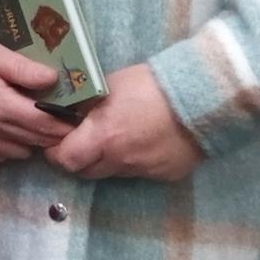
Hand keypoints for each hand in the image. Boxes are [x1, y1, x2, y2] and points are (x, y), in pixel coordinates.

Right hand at [0, 33, 74, 161]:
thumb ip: (23, 67)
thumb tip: (54, 79)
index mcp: (2, 105)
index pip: (46, 124)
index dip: (65, 123)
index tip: (76, 117)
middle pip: (36, 139)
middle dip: (53, 133)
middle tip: (63, 122)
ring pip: (20, 151)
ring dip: (32, 141)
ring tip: (35, 125)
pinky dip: (10, 147)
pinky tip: (9, 132)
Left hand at [47, 64, 203, 182]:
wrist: (204, 98)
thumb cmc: (152, 84)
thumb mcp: (109, 87)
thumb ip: (88, 106)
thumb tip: (71, 114)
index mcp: (103, 136)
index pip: (65, 160)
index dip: (56, 152)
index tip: (56, 142)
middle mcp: (121, 160)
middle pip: (86, 172)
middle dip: (79, 159)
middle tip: (81, 142)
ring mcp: (145, 170)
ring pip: (113, 172)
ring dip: (107, 160)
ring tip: (116, 138)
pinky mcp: (166, 174)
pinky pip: (140, 172)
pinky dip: (135, 161)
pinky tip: (144, 142)